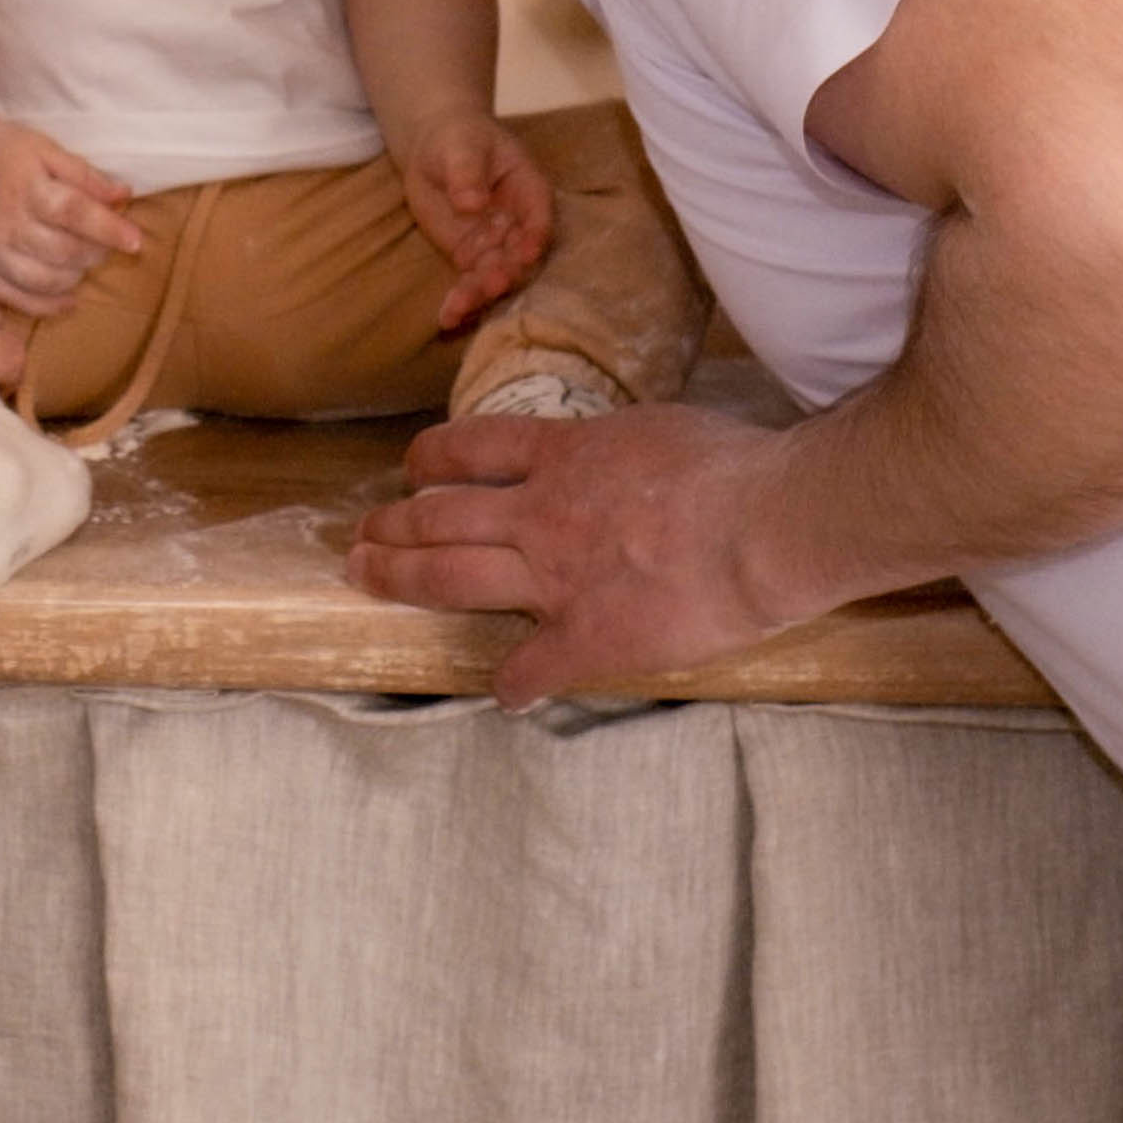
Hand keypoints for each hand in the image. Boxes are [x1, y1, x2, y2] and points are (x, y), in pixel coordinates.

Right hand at [0, 107, 142, 317]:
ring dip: (76, 276)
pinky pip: (16, 299)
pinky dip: (46, 305)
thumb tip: (124, 196)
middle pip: (64, 252)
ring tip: (85, 260)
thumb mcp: (45, 149)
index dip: (109, 229)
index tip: (136, 241)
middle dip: (96, 251)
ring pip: (45, 281)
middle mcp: (6, 225)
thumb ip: (85, 175)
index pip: (75, 214)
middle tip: (107, 242)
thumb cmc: (2, 150)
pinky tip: (68, 298)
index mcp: (26, 189)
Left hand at [348, 405, 798, 706]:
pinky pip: (529, 667)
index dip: (431, 458)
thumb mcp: (659, 428)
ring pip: (452, 574)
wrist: (763, 522)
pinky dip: (512, 683)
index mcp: (565, 453)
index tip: (412, 470)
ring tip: (366, 576)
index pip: (473, 446)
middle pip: (441, 514)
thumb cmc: (732, 464)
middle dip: (392, 526)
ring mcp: (555, 575)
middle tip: (360, 538)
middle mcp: (542, 511)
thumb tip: (627, 452)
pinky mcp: (585, 636)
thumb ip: (622, 447)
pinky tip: (503, 694)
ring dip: (401, 577)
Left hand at [398, 113, 553, 327]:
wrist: (434, 148)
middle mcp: (518, 225)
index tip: (526, 252)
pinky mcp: (469, 258)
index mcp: (529, 192)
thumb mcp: (463, 146)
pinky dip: (460, 301)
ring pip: (495, 275)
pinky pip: (469, 283)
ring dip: (481, 294)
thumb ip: (467, 172)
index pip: (539, 217)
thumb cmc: (459, 139)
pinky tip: (447, 319)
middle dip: (507, 272)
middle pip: (519, 255)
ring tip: (459, 309)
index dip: (535, 236)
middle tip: (491, 285)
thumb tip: (471, 203)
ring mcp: (495, 244)